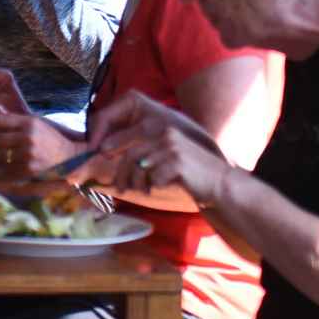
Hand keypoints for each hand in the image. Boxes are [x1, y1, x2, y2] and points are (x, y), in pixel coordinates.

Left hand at [0, 113, 80, 176]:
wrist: (68, 158)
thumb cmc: (50, 139)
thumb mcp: (36, 123)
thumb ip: (16, 118)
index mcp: (29, 122)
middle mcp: (28, 137)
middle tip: (3, 144)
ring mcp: (28, 154)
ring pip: (1, 155)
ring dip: (3, 156)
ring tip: (13, 154)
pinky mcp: (28, 169)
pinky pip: (8, 168)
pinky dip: (10, 167)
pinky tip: (19, 163)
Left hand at [87, 92, 232, 203]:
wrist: (219, 183)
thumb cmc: (188, 172)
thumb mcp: (163, 156)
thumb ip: (141, 153)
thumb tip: (105, 155)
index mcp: (160, 126)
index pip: (127, 133)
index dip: (108, 145)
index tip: (99, 159)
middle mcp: (165, 131)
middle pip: (131, 153)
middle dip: (121, 173)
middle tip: (119, 188)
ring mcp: (172, 146)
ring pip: (139, 166)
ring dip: (137, 183)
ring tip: (139, 191)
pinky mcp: (178, 162)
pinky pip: (154, 177)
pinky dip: (153, 186)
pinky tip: (159, 189)